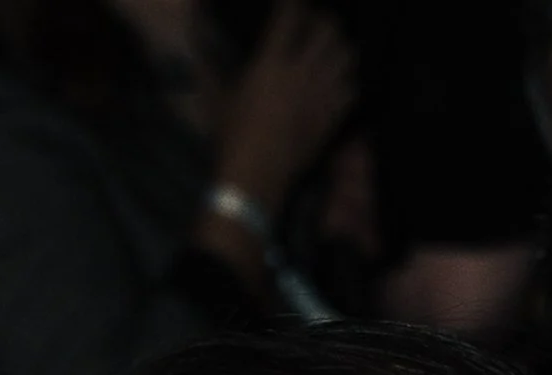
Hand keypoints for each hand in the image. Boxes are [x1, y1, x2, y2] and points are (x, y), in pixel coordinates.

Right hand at [214, 0, 353, 213]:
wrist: (253, 181)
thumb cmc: (230, 141)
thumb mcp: (218, 101)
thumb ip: (217, 71)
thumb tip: (200, 50)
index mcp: (270, 63)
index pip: (289, 16)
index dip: (291, 4)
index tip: (290, 3)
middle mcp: (301, 71)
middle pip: (327, 28)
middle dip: (322, 21)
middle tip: (314, 26)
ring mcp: (321, 93)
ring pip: (346, 53)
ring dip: (338, 48)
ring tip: (329, 53)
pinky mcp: (331, 116)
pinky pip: (351, 87)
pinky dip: (346, 81)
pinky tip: (336, 84)